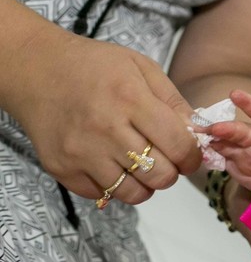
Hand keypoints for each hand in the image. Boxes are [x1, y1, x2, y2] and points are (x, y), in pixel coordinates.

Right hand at [10, 29, 201, 203]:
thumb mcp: (142, 68)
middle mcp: (105, 129)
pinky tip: (115, 164)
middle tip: (167, 160)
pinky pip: (103, 195)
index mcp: (131, 100)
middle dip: (173, 172)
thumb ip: (173, 102)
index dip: (193, 156)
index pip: (178, 145)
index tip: (191, 154)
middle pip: (159, 175)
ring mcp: (81, 152)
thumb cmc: (95, 66)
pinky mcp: (62, 168)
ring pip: (133, 192)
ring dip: (146, 184)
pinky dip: (115, 186)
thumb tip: (200, 132)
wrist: (38, 71)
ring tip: (143, 165)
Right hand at [195, 89, 250, 187]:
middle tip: (212, 129)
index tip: (234, 93)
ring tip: (199, 140)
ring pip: (225, 144)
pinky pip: (220, 160)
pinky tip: (196, 154)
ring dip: (211, 141)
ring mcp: (244, 153)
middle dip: (225, 128)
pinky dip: (207, 156)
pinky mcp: (236, 168)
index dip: (249, 104)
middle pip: (239, 131)